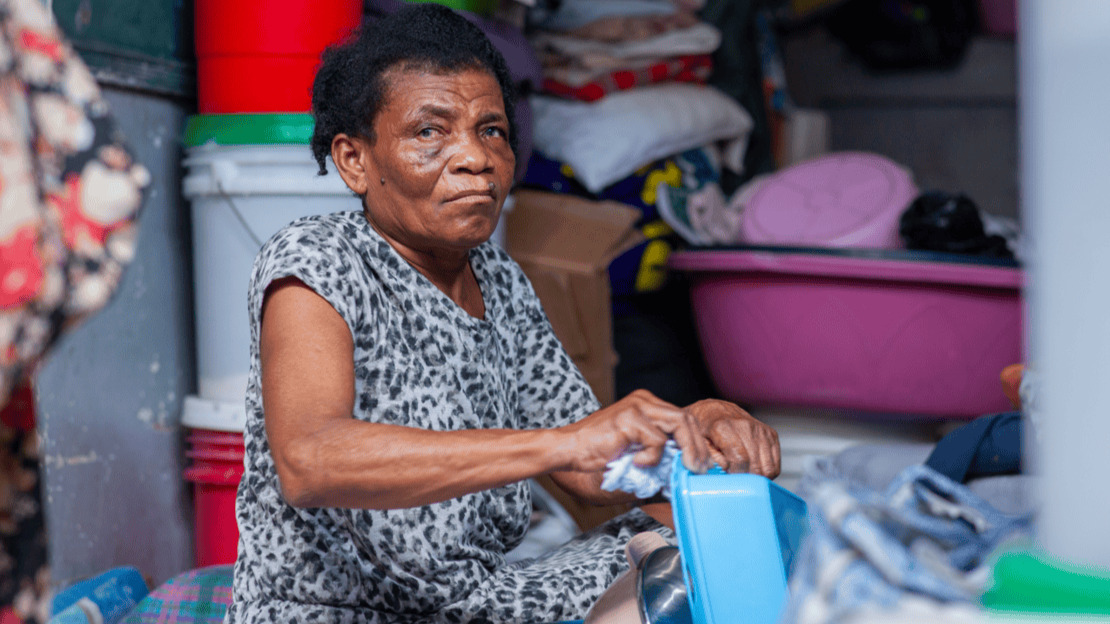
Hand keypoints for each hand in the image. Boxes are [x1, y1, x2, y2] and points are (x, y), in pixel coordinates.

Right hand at [558, 390, 709, 473]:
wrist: (569, 449)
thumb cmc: (598, 451)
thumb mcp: (636, 447)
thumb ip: (658, 449)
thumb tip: (684, 467)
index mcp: (646, 403)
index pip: (683, 417)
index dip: (697, 440)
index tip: (701, 462)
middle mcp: (644, 400)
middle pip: (686, 417)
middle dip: (698, 445)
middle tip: (700, 468)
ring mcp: (636, 407)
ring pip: (678, 424)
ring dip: (687, 450)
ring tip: (685, 468)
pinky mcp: (629, 419)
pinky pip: (656, 440)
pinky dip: (653, 457)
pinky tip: (638, 463)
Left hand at [685, 400, 779, 477]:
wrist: (715, 410)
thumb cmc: (704, 429)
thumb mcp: (698, 443)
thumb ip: (710, 458)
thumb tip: (726, 469)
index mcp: (724, 426)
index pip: (741, 460)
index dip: (736, 475)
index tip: (730, 478)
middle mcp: (745, 426)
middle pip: (756, 466)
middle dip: (746, 478)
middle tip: (736, 479)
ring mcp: (761, 429)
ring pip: (768, 467)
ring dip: (758, 476)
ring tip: (744, 473)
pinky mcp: (771, 434)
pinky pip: (775, 463)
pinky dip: (767, 471)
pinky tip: (754, 468)